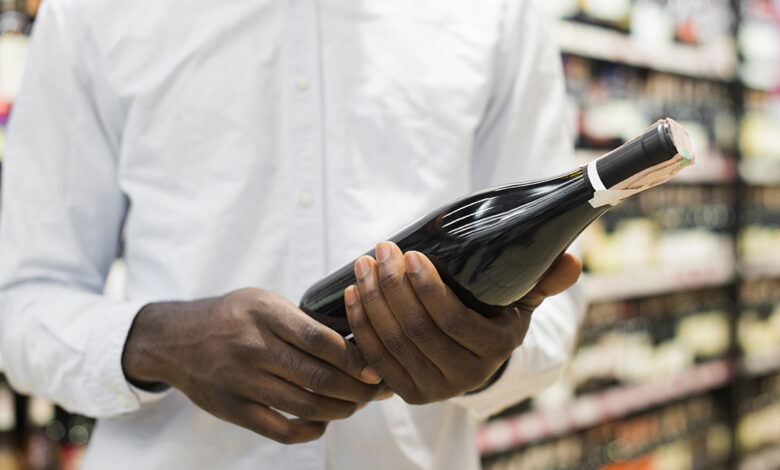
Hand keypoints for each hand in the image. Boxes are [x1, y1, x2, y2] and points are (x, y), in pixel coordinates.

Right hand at [122, 288, 390, 443]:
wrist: (174, 340)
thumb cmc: (232, 316)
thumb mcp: (264, 301)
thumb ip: (303, 320)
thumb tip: (357, 340)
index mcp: (265, 314)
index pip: (319, 340)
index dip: (354, 358)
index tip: (376, 366)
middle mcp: (252, 347)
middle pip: (318, 377)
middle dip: (357, 388)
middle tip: (379, 390)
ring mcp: (240, 381)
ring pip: (305, 406)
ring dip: (340, 409)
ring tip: (358, 404)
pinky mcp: (232, 409)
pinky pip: (280, 430)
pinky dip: (310, 430)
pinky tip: (324, 422)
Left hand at [344, 242, 580, 404]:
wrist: (476, 358)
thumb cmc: (497, 315)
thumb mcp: (523, 298)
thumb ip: (544, 279)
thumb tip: (572, 261)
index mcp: (495, 349)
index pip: (455, 321)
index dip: (428, 288)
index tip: (410, 254)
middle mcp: (466, 376)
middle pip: (417, 330)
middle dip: (392, 286)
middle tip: (380, 251)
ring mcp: (435, 388)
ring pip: (393, 343)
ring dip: (372, 301)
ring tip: (363, 265)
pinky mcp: (408, 393)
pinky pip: (376, 359)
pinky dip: (361, 326)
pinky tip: (352, 294)